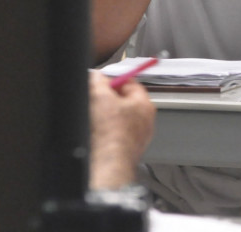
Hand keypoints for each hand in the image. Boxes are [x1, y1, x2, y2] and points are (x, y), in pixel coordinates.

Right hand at [88, 72, 155, 188]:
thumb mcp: (100, 97)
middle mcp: (146, 121)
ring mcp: (138, 137)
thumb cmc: (110, 134)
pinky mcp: (128, 149)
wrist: (108, 164)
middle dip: (108, 98)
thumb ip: (98, 81)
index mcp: (145, 105)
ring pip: (120, 119)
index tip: (102, 81)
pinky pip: (117, 134)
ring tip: (94, 118)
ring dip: (106, 116)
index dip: (114, 80)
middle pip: (126, 101)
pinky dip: (107, 131)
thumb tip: (96, 76)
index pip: (132, 84)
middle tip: (95, 98)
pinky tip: (97, 133)